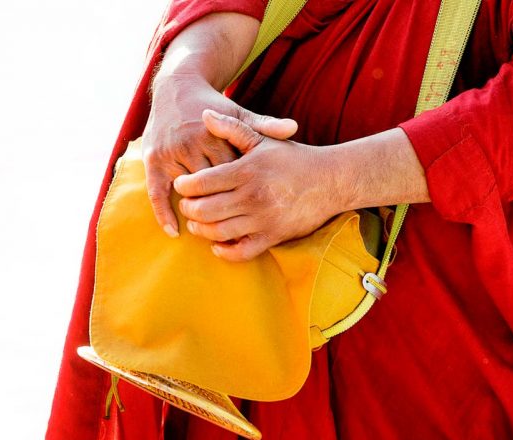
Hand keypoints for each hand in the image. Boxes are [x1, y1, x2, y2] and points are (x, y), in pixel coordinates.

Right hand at [141, 74, 297, 236]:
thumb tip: (293, 128)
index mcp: (214, 134)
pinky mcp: (153, 160)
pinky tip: (175, 231)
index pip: (232, 172)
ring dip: (196, 213)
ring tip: (211, 232)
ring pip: (186, 191)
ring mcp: (170, 154)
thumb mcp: (239, 112)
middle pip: (209, 185)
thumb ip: (264, 124)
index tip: (255, 211)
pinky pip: (157, 193)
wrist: (176, 87)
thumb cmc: (214, 104)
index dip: (243, 193)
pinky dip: (164, 213)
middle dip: (222, 206)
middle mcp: (190, 144)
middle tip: (236, 226)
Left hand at [173, 110, 342, 261]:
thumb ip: (232, 128)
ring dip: (201, 230)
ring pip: (218, 232)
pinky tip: (217, 244)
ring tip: (196, 223)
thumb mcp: (262, 140)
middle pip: (205, 210)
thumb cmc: (292, 159)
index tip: (182, 185)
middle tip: (185, 205)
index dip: (185, 186)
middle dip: (188, 209)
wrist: (330, 181)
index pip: (202, 182)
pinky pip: (241, 252)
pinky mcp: (273, 237)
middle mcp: (252, 197)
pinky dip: (224, 252)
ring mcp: (263, 219)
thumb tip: (204, 114)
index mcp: (247, 171)